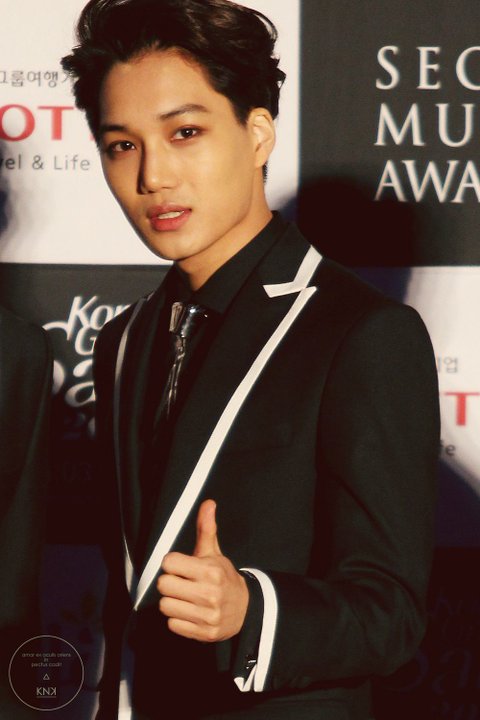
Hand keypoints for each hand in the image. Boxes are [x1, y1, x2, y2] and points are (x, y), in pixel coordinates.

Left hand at [157, 499, 248, 641]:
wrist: (246, 609)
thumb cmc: (224, 578)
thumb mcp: (215, 553)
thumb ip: (206, 528)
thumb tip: (208, 504)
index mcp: (210, 570)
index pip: (169, 563)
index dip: (172, 563)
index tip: (180, 566)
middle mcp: (209, 593)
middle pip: (164, 585)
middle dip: (170, 582)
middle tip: (181, 582)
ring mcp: (206, 615)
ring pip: (165, 606)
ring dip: (172, 601)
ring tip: (185, 597)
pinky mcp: (203, 633)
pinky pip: (172, 624)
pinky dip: (177, 619)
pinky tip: (189, 611)